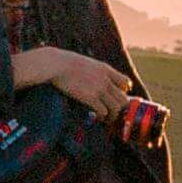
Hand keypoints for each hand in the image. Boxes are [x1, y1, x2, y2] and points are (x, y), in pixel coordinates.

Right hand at [15, 46, 133, 109]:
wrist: (55, 64)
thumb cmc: (65, 63)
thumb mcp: (86, 63)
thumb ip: (94, 71)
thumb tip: (92, 78)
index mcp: (106, 69)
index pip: (126, 82)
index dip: (123, 92)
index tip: (116, 98)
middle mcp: (106, 79)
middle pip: (123, 98)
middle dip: (119, 108)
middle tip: (112, 113)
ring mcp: (99, 89)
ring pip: (116, 108)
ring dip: (111, 116)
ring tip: (105, 119)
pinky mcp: (90, 98)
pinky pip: (103, 112)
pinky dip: (101, 117)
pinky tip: (95, 117)